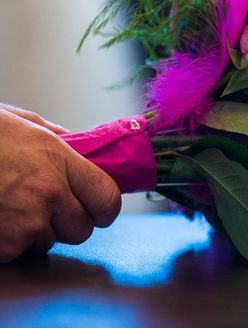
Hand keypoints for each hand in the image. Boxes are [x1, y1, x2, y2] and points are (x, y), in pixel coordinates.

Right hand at [0, 107, 121, 261]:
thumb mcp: (25, 123)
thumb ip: (60, 139)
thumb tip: (81, 146)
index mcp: (59, 161)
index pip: (108, 198)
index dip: (106, 207)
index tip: (99, 208)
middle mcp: (48, 194)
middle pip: (82, 229)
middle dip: (70, 223)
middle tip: (50, 208)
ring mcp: (25, 222)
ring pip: (48, 242)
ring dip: (36, 232)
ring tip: (12, 207)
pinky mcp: (2, 245)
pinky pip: (18, 252)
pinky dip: (9, 243)